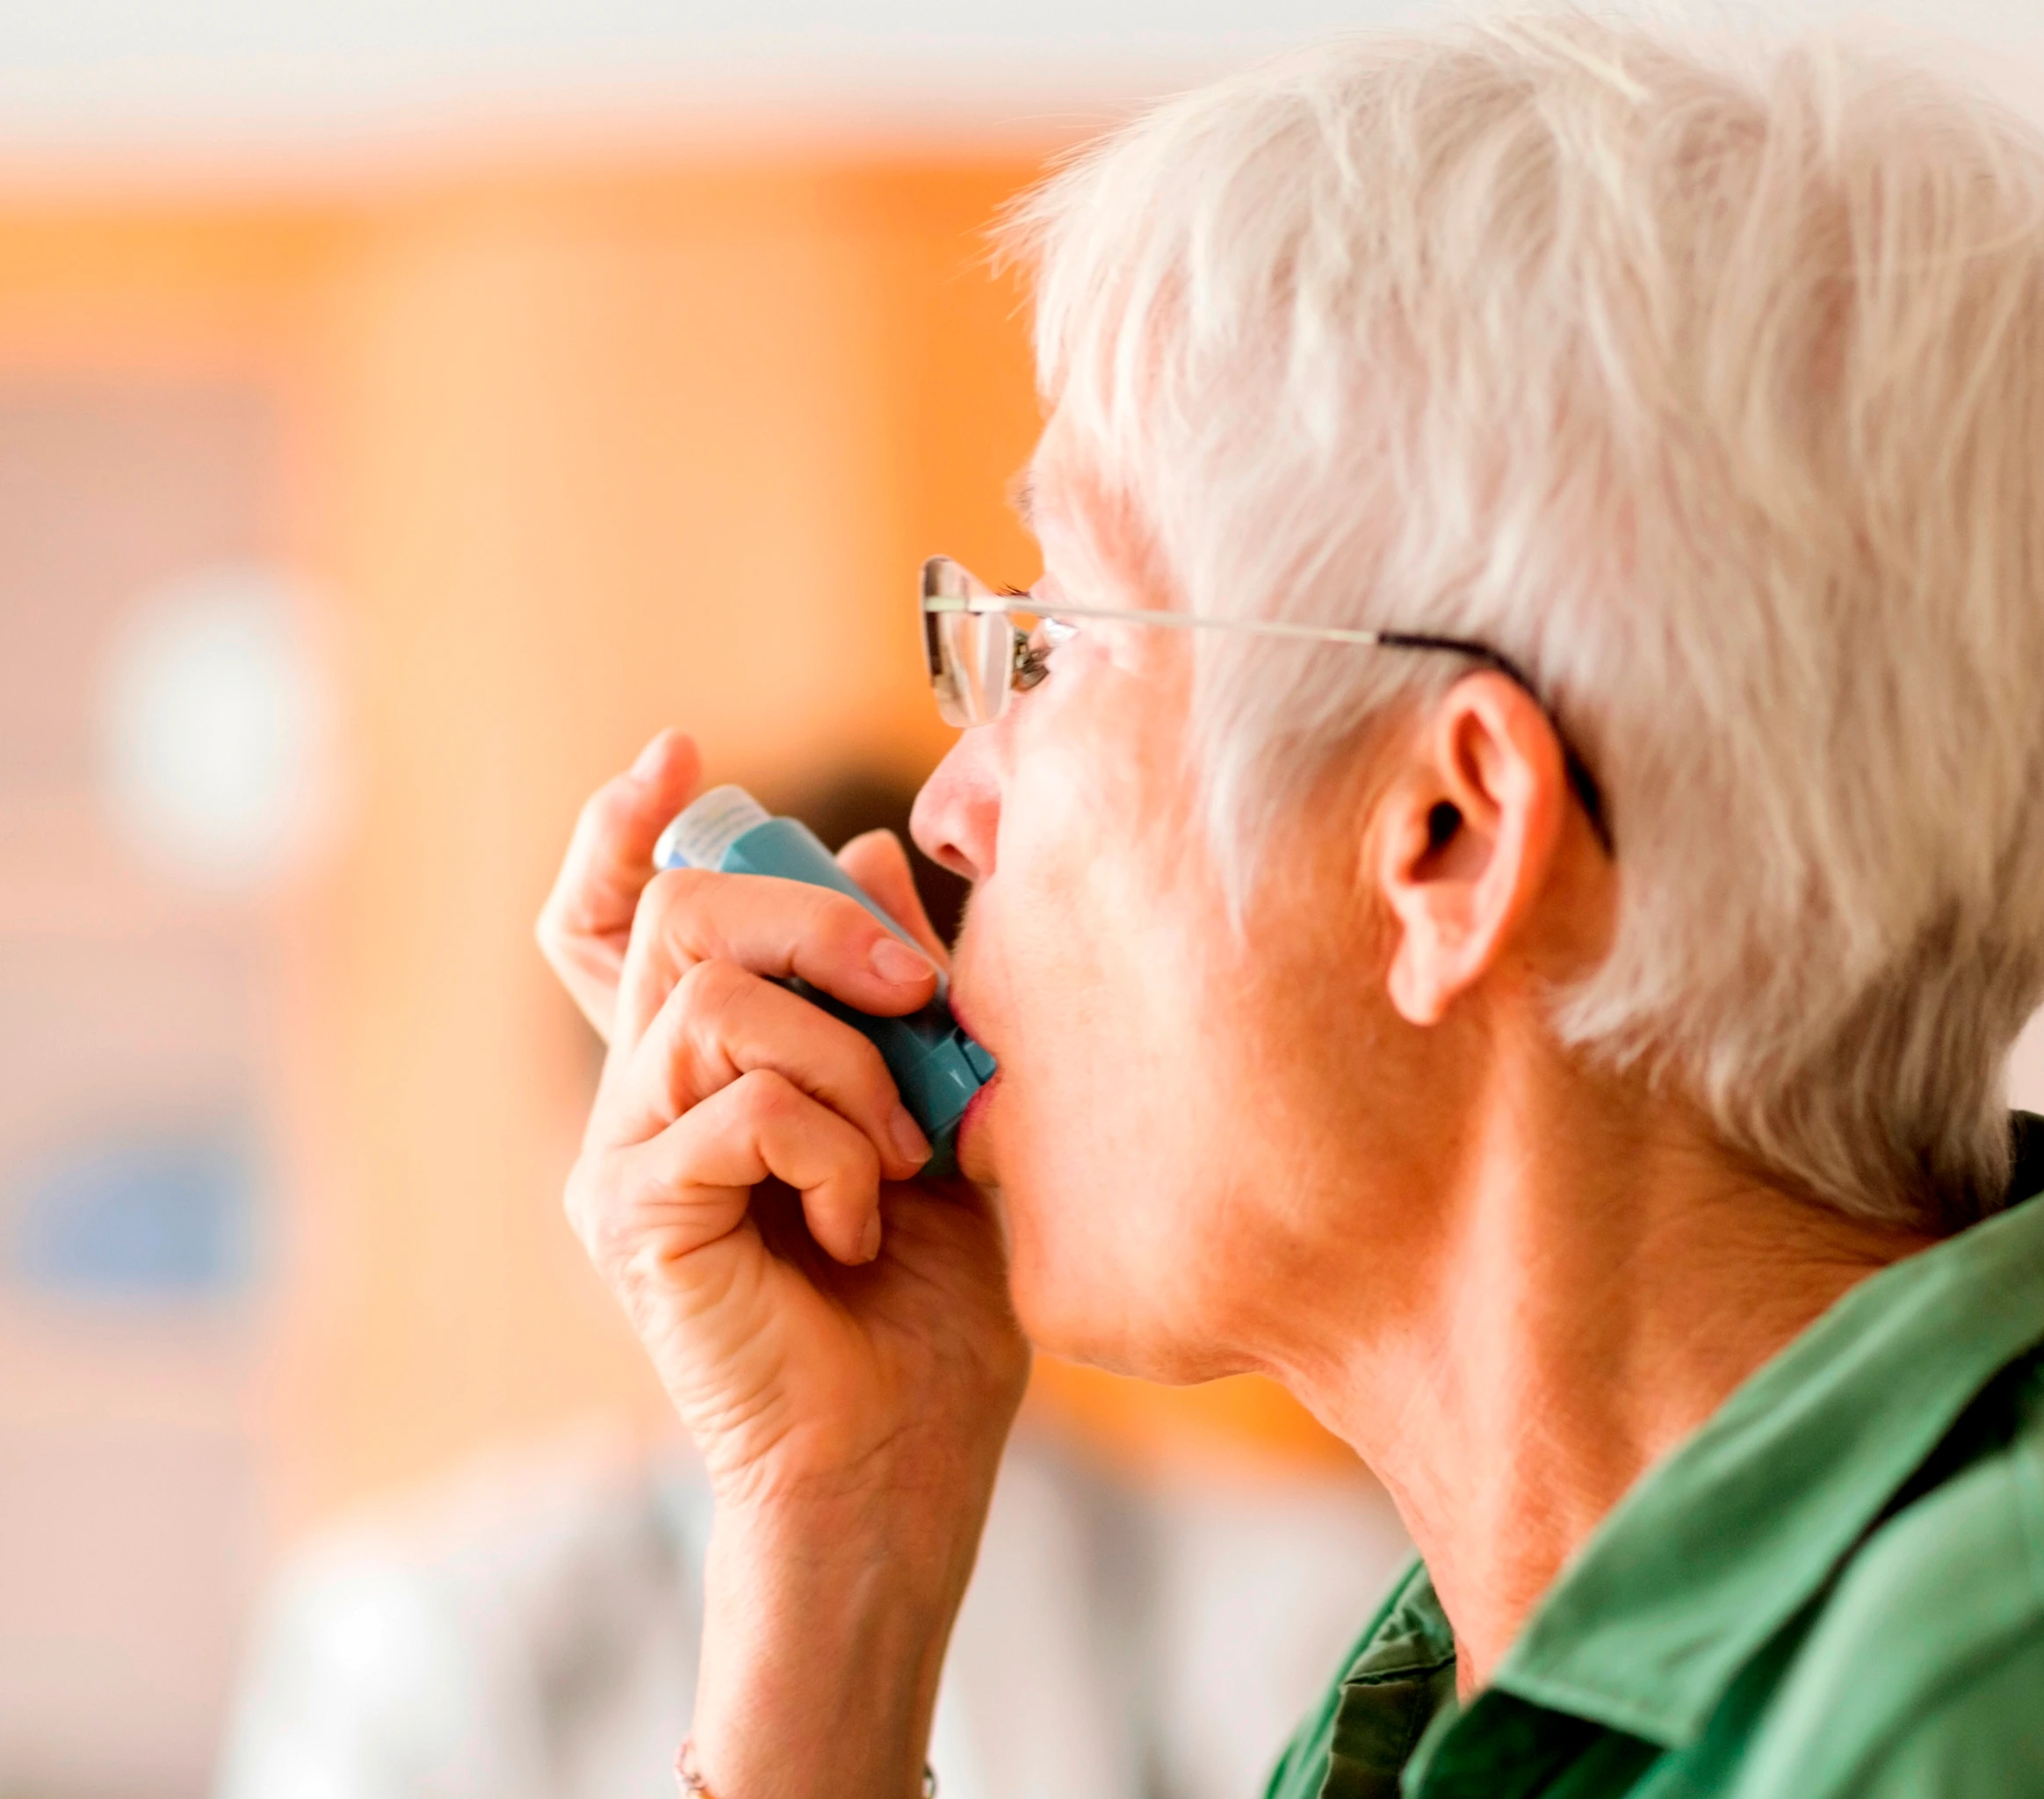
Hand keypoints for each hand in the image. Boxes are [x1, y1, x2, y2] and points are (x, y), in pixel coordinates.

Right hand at [538, 730, 1027, 1794]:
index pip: (617, 916)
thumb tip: (870, 844)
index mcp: (700, 1068)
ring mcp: (622, 1160)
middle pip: (677, 919)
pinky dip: (830, 1147)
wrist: (905, 1458)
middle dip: (816, 922)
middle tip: (921, 997)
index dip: (625, 825)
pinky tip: (862, 1221)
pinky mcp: (634, 1221)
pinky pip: (735, 1107)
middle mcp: (638, 1100)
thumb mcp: (936, 1109)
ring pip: (711, 1002)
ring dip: (843, 1058)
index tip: (677, 751)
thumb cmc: (928, 1303)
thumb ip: (893, 990)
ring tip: (901, 1154)